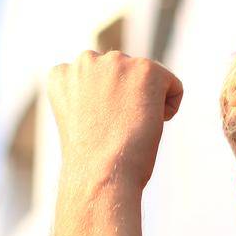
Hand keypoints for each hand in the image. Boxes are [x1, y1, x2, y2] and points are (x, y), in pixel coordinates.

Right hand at [46, 50, 182, 189]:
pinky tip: (150, 125)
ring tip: (128, 128)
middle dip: (125, 100)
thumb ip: (94, 96)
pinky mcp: (145, 69)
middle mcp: (86, 60)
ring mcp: (116, 61)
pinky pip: (172, 86)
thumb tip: (123, 92)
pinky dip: (169, 109)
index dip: (104, 109)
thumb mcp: (82, 121)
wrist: (100, 174)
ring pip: (146, 79)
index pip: (97, 80)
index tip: (98, 130)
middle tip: (114, 131)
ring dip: (145, 103)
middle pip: (123, 76)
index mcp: (62, 74)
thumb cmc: (91, 162)